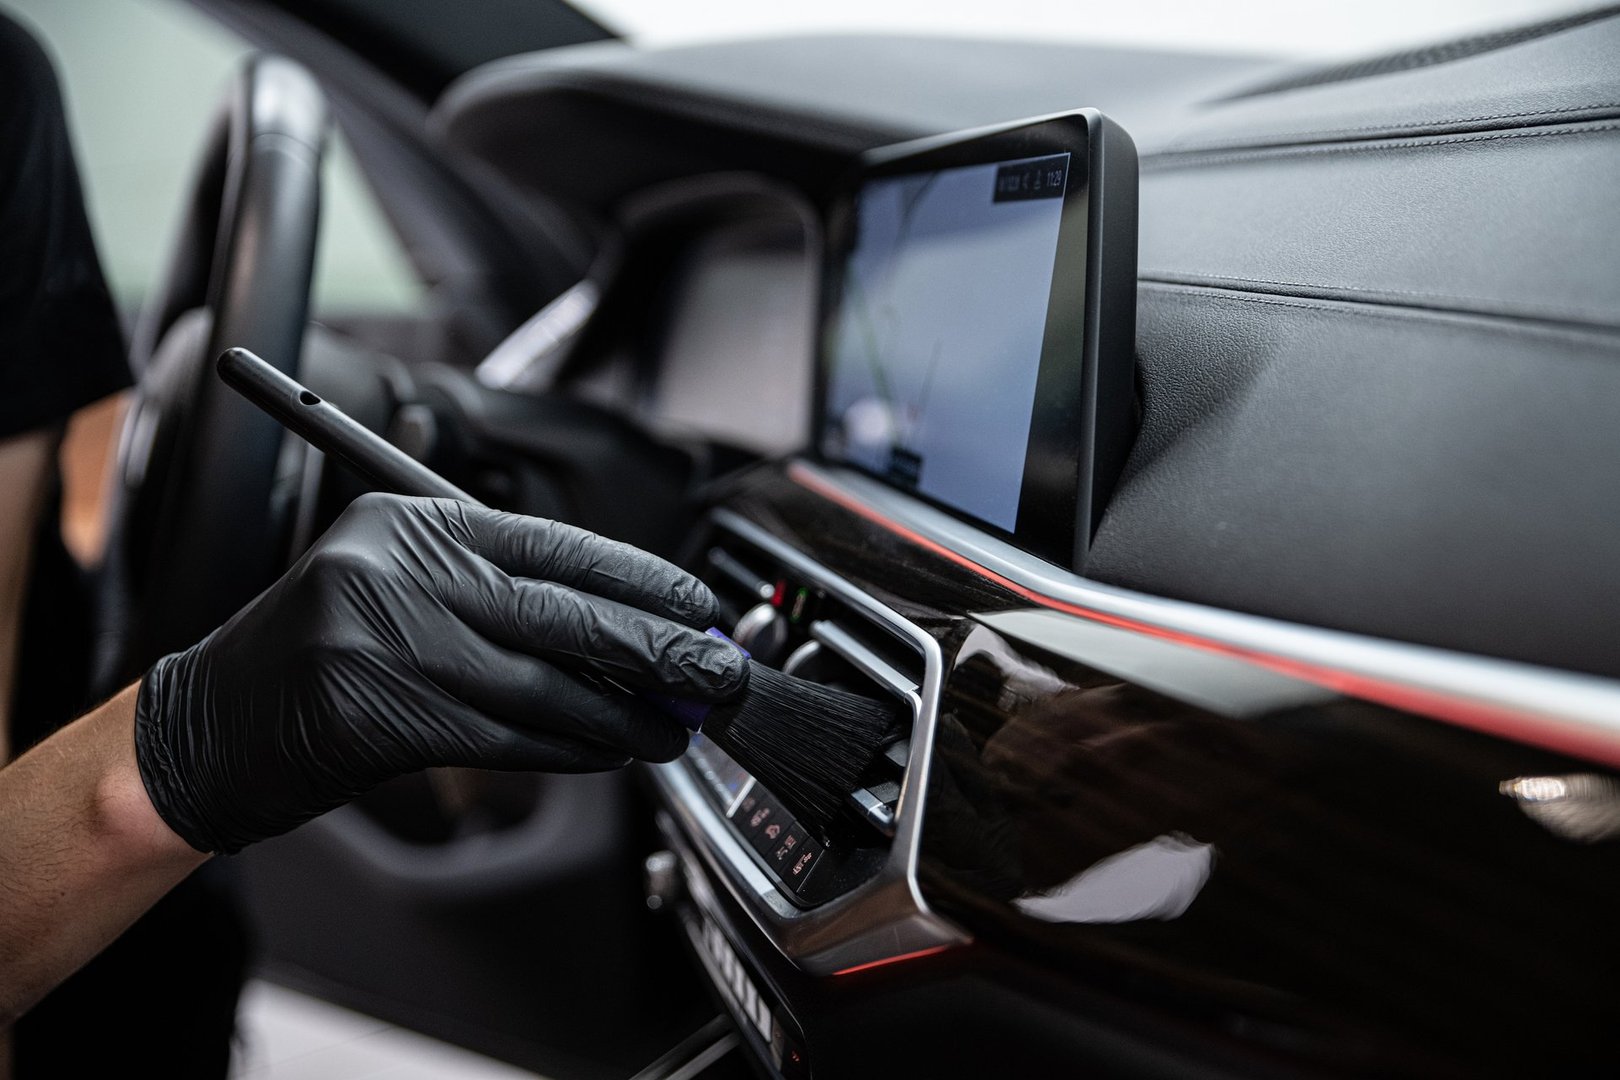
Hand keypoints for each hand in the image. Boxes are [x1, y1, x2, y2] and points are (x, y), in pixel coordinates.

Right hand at [134, 493, 744, 853]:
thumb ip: (496, 590)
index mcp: (413, 522)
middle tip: (717, 671)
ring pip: (546, 686)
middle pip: (565, 613)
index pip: (556, 544)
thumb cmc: (319, 651)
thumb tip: (623, 627)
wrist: (211, 725)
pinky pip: (508, 738)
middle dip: (657, 647)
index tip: (697, 604)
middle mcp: (402, 572)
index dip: (640, 578)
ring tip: (675, 727)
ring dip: (624, 714)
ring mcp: (388, 645)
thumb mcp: (395, 582)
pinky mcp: (383, 720)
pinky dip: (570, 750)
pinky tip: (610, 753)